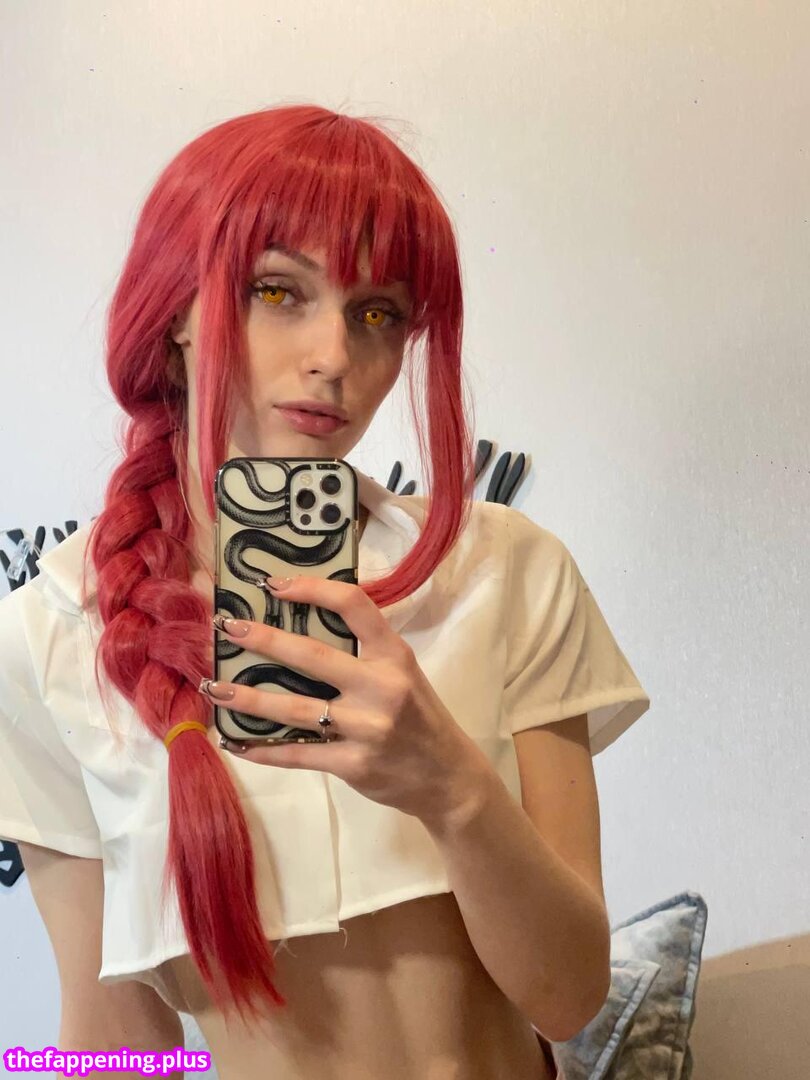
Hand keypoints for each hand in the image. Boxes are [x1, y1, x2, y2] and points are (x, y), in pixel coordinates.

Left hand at [203, 575, 495, 826]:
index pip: (353, 606)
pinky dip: (262, 750)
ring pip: (295, 709)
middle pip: (312, 655)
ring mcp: (366, 728)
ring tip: (216, 688)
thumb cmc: (418, 715)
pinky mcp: (353, 764)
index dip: (312, 589)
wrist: (447, 776)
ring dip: (249, 698)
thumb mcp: (403, 671)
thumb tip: (300, 624)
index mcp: (394, 655)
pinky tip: (235, 742)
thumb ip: (364, 651)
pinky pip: (297, 754)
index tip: (274, 585)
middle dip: (264, 640)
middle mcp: (382, 687)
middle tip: (227, 628)